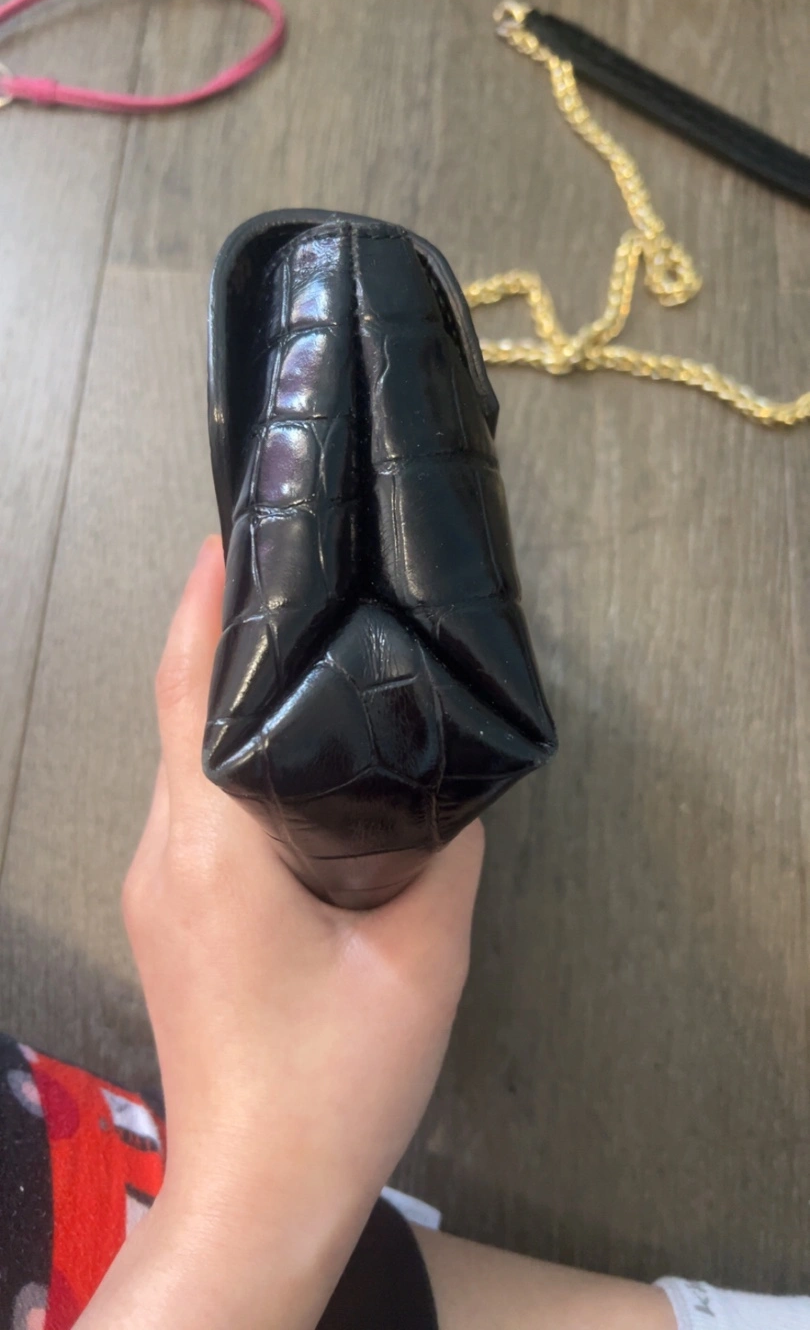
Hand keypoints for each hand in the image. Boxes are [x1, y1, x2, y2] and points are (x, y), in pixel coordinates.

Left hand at [106, 536, 483, 1327]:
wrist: (260, 1197)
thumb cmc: (332, 1086)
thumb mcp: (421, 959)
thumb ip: (441, 849)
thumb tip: (445, 783)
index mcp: (212, 850)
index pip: (188, 695)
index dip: (204, 607)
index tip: (231, 535)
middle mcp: (163, 856)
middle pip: (175, 715)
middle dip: (216, 634)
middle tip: (281, 570)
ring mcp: (155, 888)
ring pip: (179, 762)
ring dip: (219, 696)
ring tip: (288, 641)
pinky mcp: (168, 916)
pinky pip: (187, 808)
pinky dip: (222, 756)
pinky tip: (278, 749)